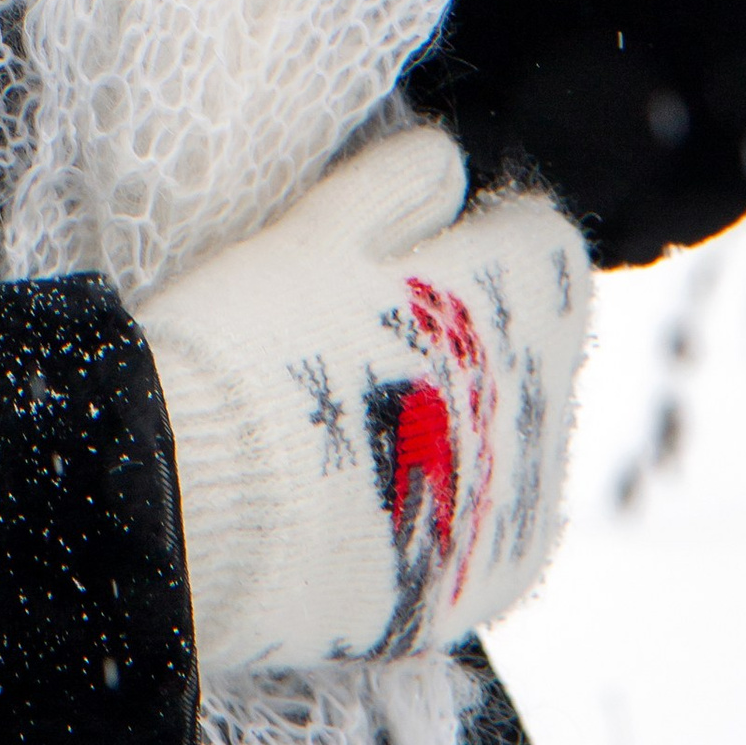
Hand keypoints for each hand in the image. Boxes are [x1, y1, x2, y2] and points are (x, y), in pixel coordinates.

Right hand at [135, 126, 590, 675]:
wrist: (200, 517)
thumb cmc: (249, 351)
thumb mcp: (319, 232)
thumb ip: (401, 183)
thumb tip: (451, 163)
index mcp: (518, 299)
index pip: (545, 245)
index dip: (479, 238)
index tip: (417, 254)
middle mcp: (545, 402)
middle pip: (539, 343)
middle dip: (477, 334)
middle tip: (374, 345)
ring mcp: (523, 500)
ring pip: (522, 434)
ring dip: (469, 419)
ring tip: (362, 426)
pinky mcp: (491, 581)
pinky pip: (495, 522)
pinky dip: (453, 505)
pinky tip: (373, 496)